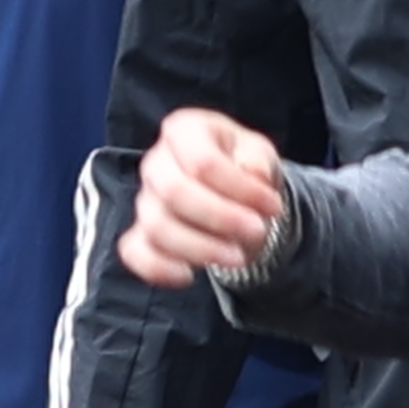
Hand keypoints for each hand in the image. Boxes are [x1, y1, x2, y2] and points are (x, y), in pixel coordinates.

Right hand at [122, 107, 292, 285]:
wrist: (235, 196)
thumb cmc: (244, 166)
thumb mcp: (260, 154)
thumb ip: (258, 160)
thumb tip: (255, 174)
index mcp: (184, 130)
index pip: (202, 161)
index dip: (240, 188)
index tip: (273, 206)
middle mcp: (156, 162)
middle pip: (174, 192)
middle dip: (220, 218)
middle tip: (257, 231)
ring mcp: (145, 199)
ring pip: (157, 227)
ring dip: (201, 248)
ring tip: (238, 256)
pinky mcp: (140, 233)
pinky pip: (135, 252)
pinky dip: (158, 269)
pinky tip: (189, 276)